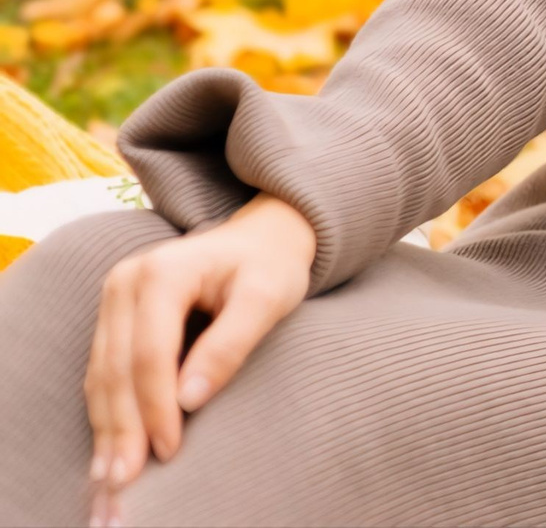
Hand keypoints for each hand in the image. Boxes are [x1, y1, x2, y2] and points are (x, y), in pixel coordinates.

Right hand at [85, 194, 315, 512]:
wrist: (260, 238)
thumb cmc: (270, 266)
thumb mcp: (268, 296)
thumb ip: (230, 344)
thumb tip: (190, 400)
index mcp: (163, 271)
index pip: (150, 353)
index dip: (156, 405)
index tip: (168, 449)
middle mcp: (126, 281)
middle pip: (116, 369)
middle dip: (121, 428)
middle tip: (125, 480)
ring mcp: (114, 299)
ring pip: (102, 375)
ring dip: (106, 428)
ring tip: (110, 478)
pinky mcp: (113, 318)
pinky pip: (103, 372)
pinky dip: (106, 413)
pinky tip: (109, 448)